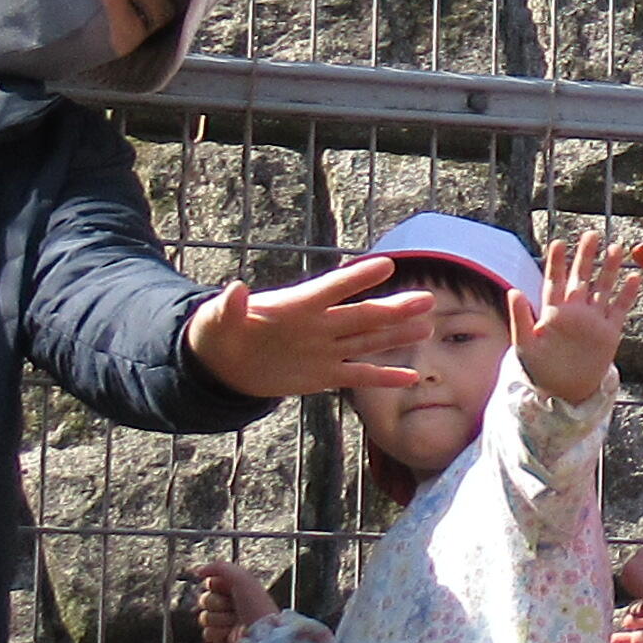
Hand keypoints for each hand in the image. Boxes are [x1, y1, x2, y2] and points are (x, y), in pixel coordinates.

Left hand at [188, 257, 438, 397]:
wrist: (223, 363)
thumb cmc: (219, 332)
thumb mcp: (215, 320)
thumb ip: (228, 306)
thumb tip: (233, 288)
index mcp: (296, 306)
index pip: (331, 289)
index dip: (356, 278)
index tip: (386, 265)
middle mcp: (318, 325)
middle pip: (362, 315)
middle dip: (394, 308)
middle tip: (425, 298)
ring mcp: (325, 349)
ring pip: (368, 341)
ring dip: (397, 335)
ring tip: (426, 326)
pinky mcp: (324, 375)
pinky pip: (358, 376)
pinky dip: (383, 378)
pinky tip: (410, 378)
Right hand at [192, 561, 276, 642]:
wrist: (262, 635)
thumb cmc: (257, 606)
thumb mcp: (242, 578)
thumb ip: (219, 567)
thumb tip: (199, 571)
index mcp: (237, 589)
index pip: (211, 583)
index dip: (216, 586)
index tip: (228, 589)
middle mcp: (231, 605)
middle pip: (205, 599)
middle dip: (217, 603)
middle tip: (232, 607)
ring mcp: (226, 623)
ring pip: (204, 617)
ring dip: (219, 619)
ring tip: (235, 622)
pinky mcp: (222, 639)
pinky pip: (207, 633)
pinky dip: (218, 633)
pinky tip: (231, 634)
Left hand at [518, 226, 638, 404]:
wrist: (565, 392)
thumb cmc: (540, 370)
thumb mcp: (525, 345)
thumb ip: (520, 319)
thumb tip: (513, 291)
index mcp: (553, 311)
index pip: (555, 281)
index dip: (557, 262)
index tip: (559, 242)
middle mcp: (575, 311)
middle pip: (582, 277)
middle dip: (586, 256)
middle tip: (592, 234)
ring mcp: (593, 320)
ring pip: (603, 288)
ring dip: (609, 269)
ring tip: (616, 247)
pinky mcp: (609, 332)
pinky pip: (620, 309)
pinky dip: (627, 294)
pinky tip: (634, 278)